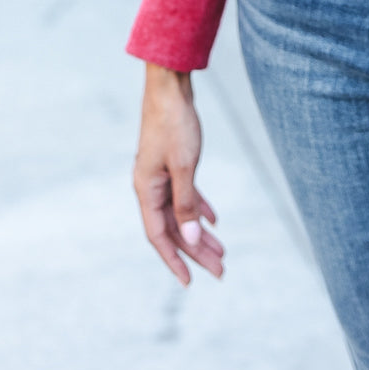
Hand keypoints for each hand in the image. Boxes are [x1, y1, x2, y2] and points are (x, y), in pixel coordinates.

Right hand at [133, 63, 224, 284]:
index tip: (190, 282)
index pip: (160, 236)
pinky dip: (200, 208)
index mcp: (147, 190)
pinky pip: (186, 195)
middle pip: (175, 228)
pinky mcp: (172, 164)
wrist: (170, 87)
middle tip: (220, 270)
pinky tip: (214, 220)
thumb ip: (187, 203)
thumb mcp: (185, 165)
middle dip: (197, 250)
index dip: (175, 260)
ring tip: (221, 252)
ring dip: (200, 233)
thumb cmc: (175, 123)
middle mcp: (151, 187)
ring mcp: (161, 176)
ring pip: (182, 213)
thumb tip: (192, 238)